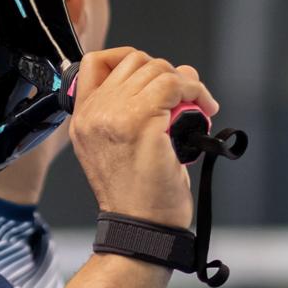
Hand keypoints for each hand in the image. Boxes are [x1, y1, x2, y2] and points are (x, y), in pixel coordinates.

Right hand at [68, 48, 218, 229]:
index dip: (126, 58)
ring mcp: (115, 115)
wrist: (140, 229)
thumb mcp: (118, 149)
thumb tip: (176, 75)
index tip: (152, 74)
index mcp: (83, 119)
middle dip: (166, 73)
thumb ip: (132, 111)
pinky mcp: (142, 122)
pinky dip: (196, 90)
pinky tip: (204, 107)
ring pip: (157, 69)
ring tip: (198, 105)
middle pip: (134, 61)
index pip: (94, 63)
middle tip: (185, 97)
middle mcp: (94, 113)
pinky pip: (174, 85)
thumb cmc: (137, 196)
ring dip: (185, 82)